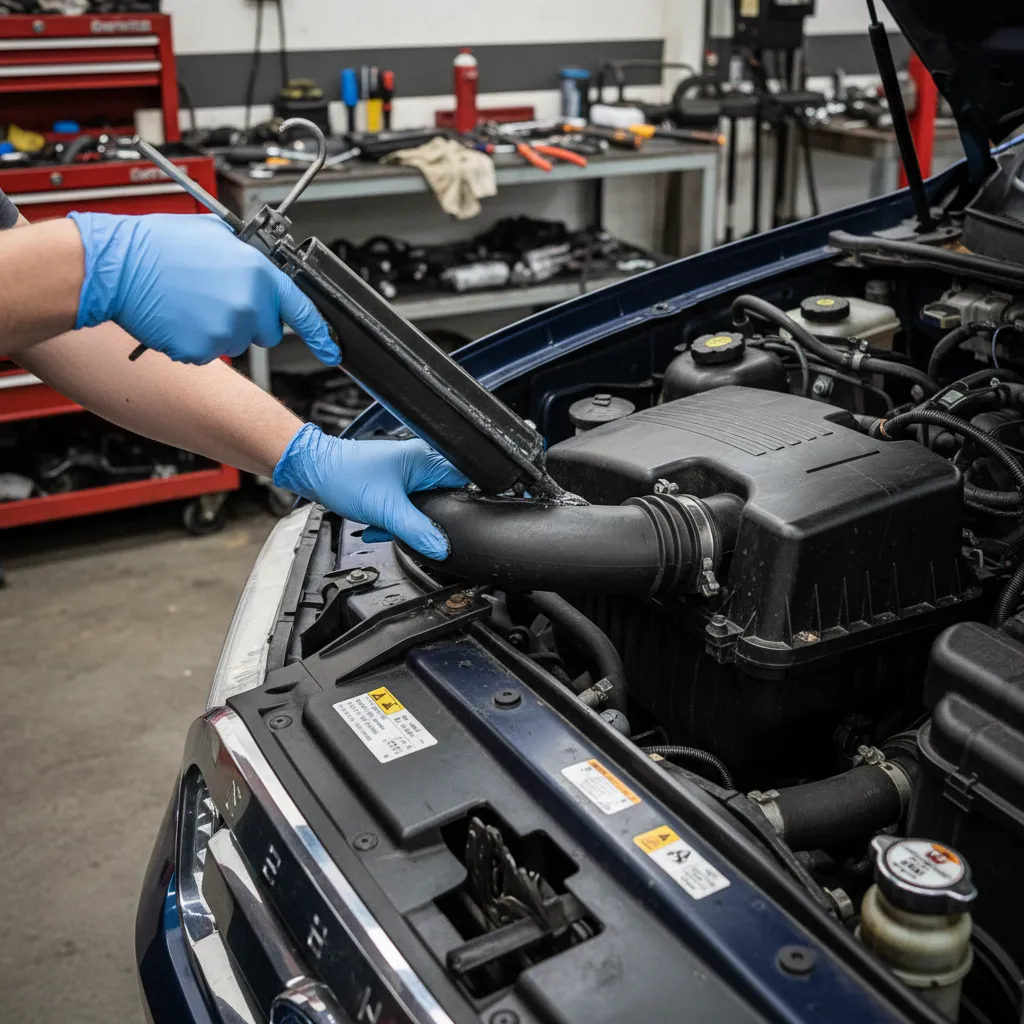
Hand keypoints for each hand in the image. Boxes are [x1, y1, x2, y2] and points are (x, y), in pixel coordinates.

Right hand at [69, 212, 338, 365]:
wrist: (116, 266)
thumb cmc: (157, 246)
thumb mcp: (216, 234)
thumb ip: (248, 255)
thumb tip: (259, 264)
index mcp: (259, 273)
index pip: (302, 309)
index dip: (321, 334)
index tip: (333, 349)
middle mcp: (249, 304)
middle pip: (268, 331)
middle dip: (250, 320)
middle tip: (216, 297)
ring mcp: (227, 331)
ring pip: (237, 342)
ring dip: (220, 328)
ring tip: (190, 300)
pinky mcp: (202, 351)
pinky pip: (208, 354)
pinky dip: (195, 340)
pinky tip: (178, 316)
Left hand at [273, 424, 467, 558]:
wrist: (315, 471)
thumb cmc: (345, 477)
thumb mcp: (387, 511)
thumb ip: (417, 532)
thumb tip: (440, 547)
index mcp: (427, 459)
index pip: (462, 481)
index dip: (459, 504)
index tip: (447, 521)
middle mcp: (420, 461)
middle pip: (442, 497)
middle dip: (426, 519)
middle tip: (408, 526)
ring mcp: (407, 471)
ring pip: (422, 505)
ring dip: (406, 522)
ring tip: (385, 524)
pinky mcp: (394, 481)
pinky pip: (406, 505)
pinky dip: (394, 519)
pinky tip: (378, 524)